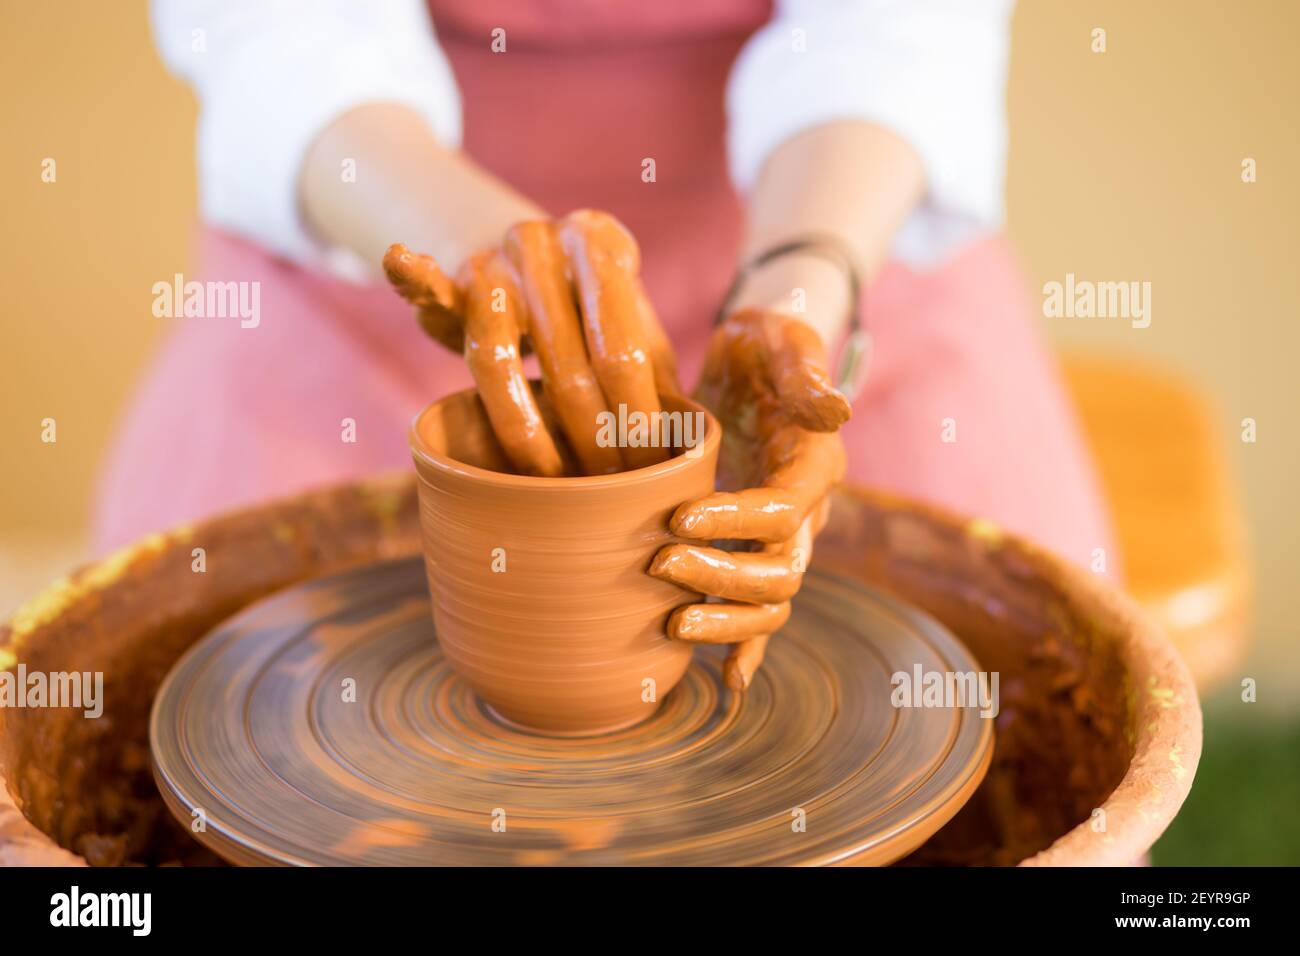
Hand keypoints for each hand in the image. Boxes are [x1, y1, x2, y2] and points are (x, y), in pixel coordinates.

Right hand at [383, 209, 679, 476]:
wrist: (540, 255)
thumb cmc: (600, 312)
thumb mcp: (639, 333)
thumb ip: (659, 378)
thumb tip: (682, 459)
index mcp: (601, 242)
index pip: (619, 348)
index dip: (632, 418)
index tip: (644, 470)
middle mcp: (543, 239)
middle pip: (563, 362)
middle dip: (589, 439)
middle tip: (604, 489)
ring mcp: (492, 256)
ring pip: (493, 359)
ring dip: (525, 433)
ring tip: (552, 480)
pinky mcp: (450, 279)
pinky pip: (428, 286)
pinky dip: (413, 277)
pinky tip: (402, 260)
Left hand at [648, 310, 850, 690]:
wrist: (754, 361)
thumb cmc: (764, 345)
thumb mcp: (782, 341)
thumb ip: (805, 373)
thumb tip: (836, 411)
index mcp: (813, 464)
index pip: (784, 509)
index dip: (737, 522)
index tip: (679, 517)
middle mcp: (807, 511)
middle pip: (780, 572)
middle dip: (721, 578)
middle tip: (658, 565)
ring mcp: (783, 539)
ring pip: (771, 604)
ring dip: (726, 621)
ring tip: (671, 623)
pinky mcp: (755, 550)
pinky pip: (760, 614)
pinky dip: (746, 650)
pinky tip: (726, 683)